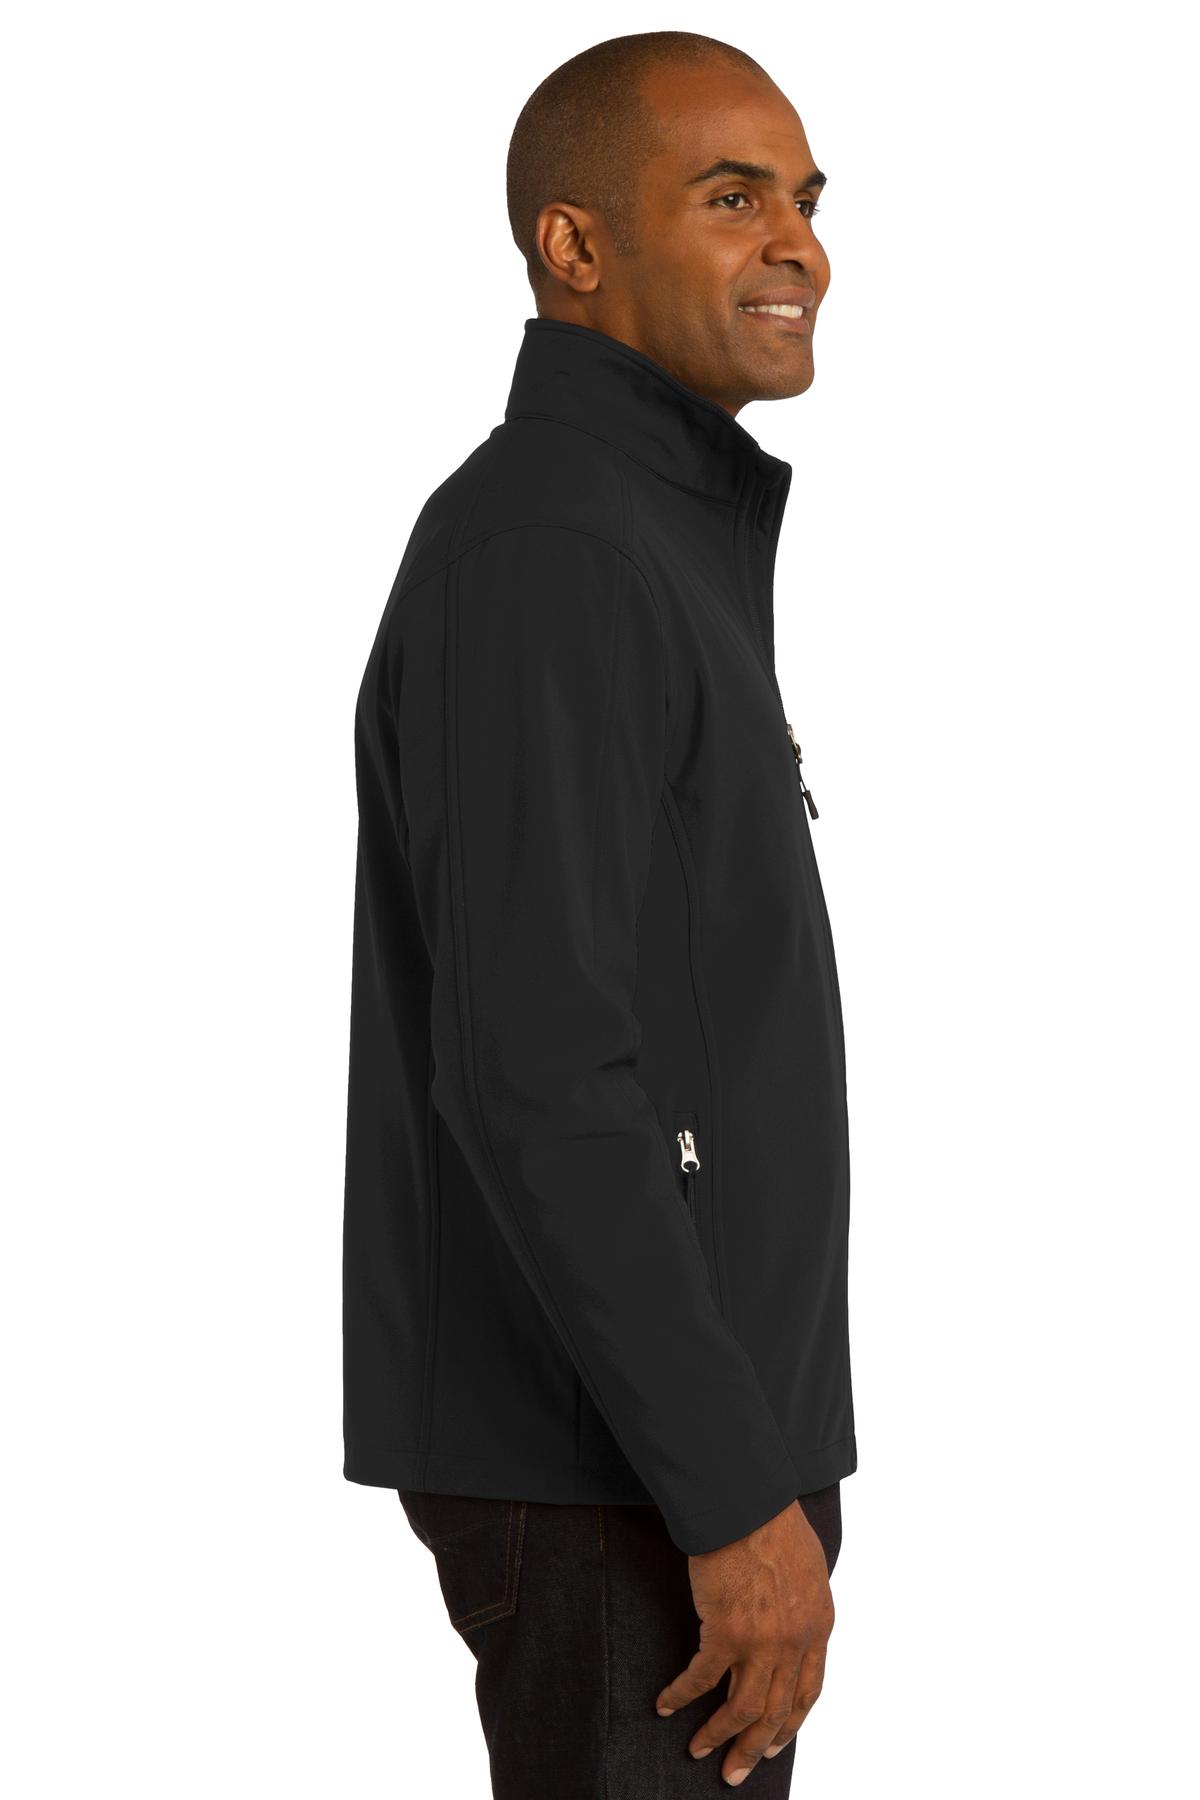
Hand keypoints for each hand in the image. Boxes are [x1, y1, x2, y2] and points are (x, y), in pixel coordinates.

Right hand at [654, 1498, 834, 1785]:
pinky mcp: (725, 1632)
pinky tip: (666, 1705)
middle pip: (777, 1710)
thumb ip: (801, 1603)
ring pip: (743, 1708)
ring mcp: (762, 1641)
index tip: (774, 1743)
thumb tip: (789, 1621)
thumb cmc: (773, 1520)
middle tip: (736, 1772)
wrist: (748, 1502)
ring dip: (720, 1736)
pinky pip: (701, 1679)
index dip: (789, 1723)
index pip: (807, 1691)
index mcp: (818, 1625)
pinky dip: (682, 1696)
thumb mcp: (808, 1568)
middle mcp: (795, 1641)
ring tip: (700, 1751)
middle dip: (755, 1747)